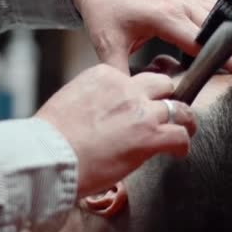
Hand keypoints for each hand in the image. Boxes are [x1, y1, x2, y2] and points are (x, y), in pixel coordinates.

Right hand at [35, 65, 195, 197]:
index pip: (134, 78)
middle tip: (167, 113)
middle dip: (166, 99)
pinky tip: (177, 152)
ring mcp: (140, 111)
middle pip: (162, 85)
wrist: (48, 156)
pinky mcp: (150, 136)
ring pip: (179, 108)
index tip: (139, 107)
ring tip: (184, 130)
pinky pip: (180, 135)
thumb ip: (94, 99)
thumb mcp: (70, 101)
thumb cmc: (51, 137)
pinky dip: (182, 145)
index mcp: (105, 76)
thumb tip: (102, 114)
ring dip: (183, 121)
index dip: (140, 94)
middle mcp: (126, 88)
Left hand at [72, 0, 231, 72]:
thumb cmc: (101, 11)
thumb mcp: (107, 45)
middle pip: (219, 28)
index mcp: (162, 16)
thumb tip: (130, 99)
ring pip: (223, 15)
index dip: (223, 56)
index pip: (199, 41)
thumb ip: (119, 74)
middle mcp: (178, 4)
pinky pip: (215, 2)